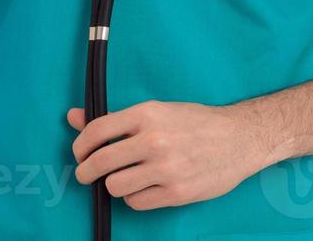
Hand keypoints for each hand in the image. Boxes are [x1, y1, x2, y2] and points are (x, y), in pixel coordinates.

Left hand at [66, 100, 265, 210]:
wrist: (239, 138)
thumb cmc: (197, 122)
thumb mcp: (158, 110)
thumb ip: (115, 119)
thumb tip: (74, 117)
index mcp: (147, 114)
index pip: (97, 131)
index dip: (80, 145)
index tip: (80, 152)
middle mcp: (153, 140)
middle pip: (100, 163)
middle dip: (85, 171)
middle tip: (86, 174)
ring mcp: (165, 169)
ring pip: (115, 186)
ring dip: (114, 185)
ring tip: (122, 178)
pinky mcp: (176, 192)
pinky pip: (136, 202)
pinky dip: (134, 197)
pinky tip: (143, 187)